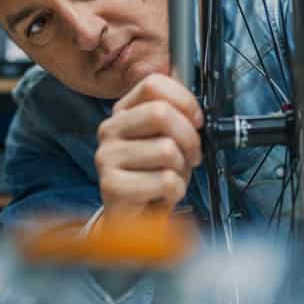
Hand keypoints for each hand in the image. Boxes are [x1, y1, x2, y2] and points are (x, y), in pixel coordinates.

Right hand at [94, 74, 202, 223]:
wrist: (136, 219)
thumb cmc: (154, 176)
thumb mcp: (168, 139)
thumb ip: (177, 117)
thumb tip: (195, 106)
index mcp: (124, 111)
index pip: (154, 84)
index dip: (185, 100)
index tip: (196, 121)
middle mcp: (110, 129)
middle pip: (160, 113)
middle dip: (189, 137)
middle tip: (192, 156)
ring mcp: (107, 156)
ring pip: (166, 149)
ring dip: (181, 169)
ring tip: (172, 177)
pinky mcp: (111, 185)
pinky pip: (164, 180)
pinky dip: (175, 191)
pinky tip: (163, 195)